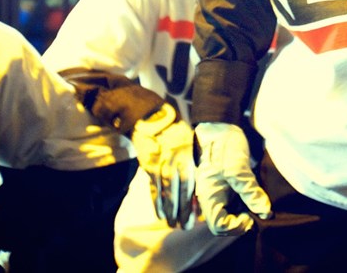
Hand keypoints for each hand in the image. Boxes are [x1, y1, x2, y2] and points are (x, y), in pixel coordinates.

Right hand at [130, 104, 196, 228]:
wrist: (153, 120)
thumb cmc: (178, 133)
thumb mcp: (191, 145)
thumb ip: (194, 165)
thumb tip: (199, 189)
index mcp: (187, 159)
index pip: (189, 187)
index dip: (191, 205)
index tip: (195, 219)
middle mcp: (172, 165)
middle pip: (177, 195)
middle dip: (181, 213)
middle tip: (184, 227)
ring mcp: (158, 167)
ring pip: (163, 195)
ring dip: (168, 212)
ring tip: (171, 224)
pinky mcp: (148, 168)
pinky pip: (152, 190)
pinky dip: (155, 203)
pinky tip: (160, 214)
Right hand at [194, 121, 270, 235]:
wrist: (221, 126)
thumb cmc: (225, 145)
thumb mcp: (238, 168)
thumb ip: (250, 191)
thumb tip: (265, 212)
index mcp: (208, 196)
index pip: (219, 226)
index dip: (236, 226)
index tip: (250, 215)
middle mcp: (210, 197)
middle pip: (223, 223)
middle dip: (241, 221)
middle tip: (256, 209)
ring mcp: (217, 192)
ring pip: (228, 213)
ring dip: (243, 212)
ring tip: (255, 201)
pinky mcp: (224, 186)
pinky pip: (232, 203)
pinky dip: (244, 203)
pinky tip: (253, 194)